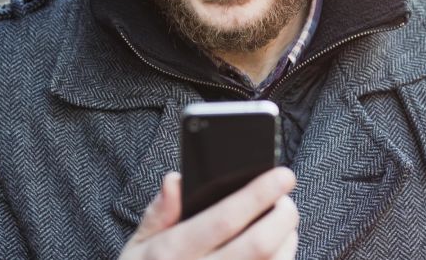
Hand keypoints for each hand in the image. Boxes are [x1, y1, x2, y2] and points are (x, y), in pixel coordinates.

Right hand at [119, 167, 298, 258]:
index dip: (257, 195)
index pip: (223, 220)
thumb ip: (158, 213)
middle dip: (283, 216)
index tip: (282, 175)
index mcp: (171, 254)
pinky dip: (282, 258)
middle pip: (259, 245)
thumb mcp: (138, 247)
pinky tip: (278, 247)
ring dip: (287, 238)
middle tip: (286, 199)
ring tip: (282, 221)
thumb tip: (175, 180)